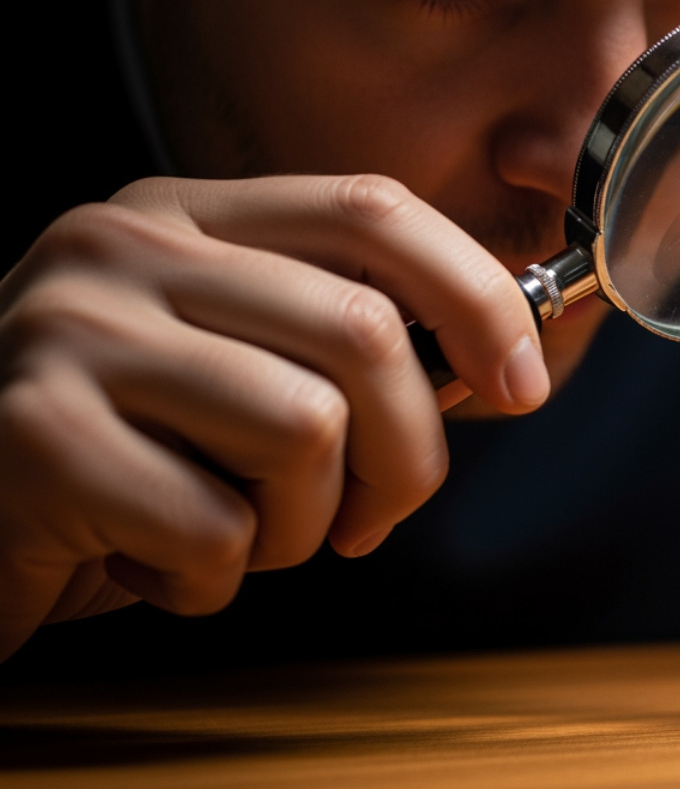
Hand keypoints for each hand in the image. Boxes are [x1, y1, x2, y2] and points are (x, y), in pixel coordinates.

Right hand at [0, 174, 546, 660]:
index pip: (372, 207)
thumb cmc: (125, 458)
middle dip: (405, 455)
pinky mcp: (34, 435)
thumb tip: (508, 358)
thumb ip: (343, 347)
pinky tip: (149, 565)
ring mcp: (69, 331)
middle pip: (363, 330)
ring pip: (305, 430)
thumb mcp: (236, 370)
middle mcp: (123, 248)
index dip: (476, 295)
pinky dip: (212, 581)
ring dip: (298, 527)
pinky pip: (216, 527)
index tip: (522, 384)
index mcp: (188, 214)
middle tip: (366, 519)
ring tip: (232, 535)